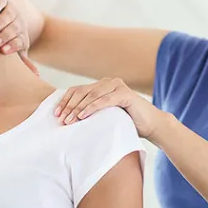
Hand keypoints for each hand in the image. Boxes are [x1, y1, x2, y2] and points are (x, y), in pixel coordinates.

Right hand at [0, 0, 44, 74]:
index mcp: (21, 36)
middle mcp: (18, 23)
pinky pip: (1, 0)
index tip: (4, 51)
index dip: (12, 46)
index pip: (18, 41)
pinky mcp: (3, 0)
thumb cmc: (13, 36)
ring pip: (8, 16)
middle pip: (13, 30)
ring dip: (1, 22)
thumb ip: (24, 61)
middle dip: (4, 36)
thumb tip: (36, 76)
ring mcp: (11, 10)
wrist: (18, 11)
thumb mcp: (18, 48)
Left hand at [55, 78, 169, 140]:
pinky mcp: (125, 94)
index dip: (65, 101)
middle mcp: (108, 82)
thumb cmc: (126, 122)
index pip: (77, 90)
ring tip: (69, 120)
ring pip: (92, 96)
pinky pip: (105, 100)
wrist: (151, 125)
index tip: (55, 114)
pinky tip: (82, 116)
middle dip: (69, 106)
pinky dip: (92, 108)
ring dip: (78, 109)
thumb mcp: (103, 116)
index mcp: (101, 86)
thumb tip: (66, 119)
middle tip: (60, 119)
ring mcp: (117, 86)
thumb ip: (90, 112)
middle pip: (82, 92)